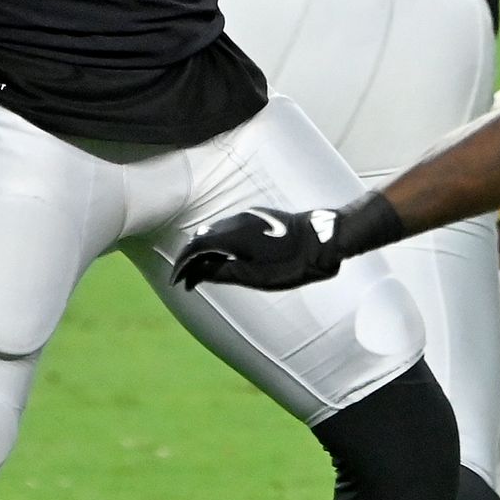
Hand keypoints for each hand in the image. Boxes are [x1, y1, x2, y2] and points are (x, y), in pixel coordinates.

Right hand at [172, 206, 344, 290]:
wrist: (322, 240)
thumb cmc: (290, 263)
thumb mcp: (254, 276)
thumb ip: (222, 273)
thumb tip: (197, 273)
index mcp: (231, 236)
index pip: (195, 247)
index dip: (182, 265)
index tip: (178, 282)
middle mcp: (234, 221)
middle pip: (201, 237)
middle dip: (190, 258)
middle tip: (187, 280)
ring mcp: (247, 217)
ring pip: (214, 232)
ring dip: (204, 251)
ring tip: (203, 272)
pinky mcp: (258, 218)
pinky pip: (228, 229)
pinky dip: (218, 244)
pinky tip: (225, 257)